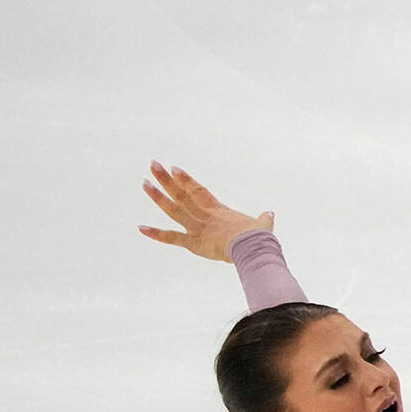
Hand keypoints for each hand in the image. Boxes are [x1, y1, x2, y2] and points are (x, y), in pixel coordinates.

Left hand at [138, 161, 273, 261]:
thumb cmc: (259, 237)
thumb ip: (264, 219)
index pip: (198, 190)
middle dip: (166, 179)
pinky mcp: (194, 243)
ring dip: (158, 196)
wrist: (253, 247)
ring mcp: (197, 227)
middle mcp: (204, 215)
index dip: (186, 179)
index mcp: (219, 210)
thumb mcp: (263, 225)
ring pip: (174, 209)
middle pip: (182, 194)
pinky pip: (172, 237)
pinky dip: (156, 234)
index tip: (174, 168)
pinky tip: (141, 227)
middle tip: (153, 164)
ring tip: (144, 183)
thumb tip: (269, 214)